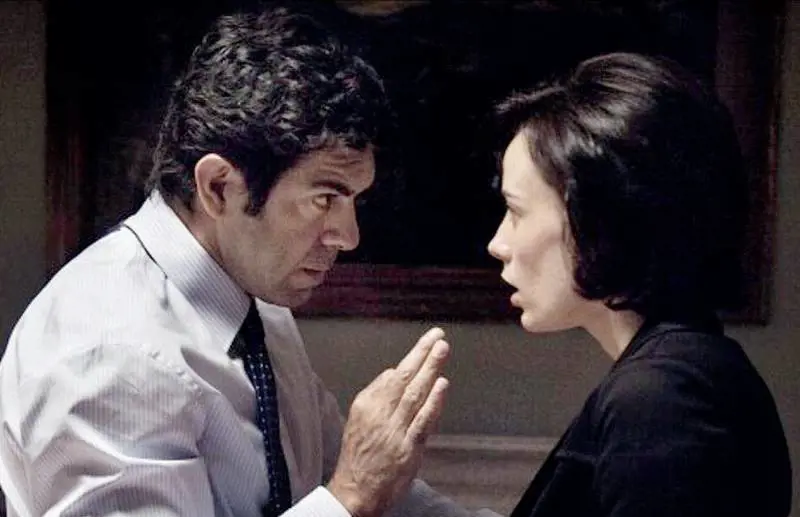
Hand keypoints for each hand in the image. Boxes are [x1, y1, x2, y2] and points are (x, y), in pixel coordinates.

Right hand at [327, 327, 450, 516]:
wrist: (355, 491)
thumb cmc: (359, 455)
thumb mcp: (359, 419)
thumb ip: (376, 396)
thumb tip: (394, 374)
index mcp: (366, 404)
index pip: (392, 375)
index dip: (413, 357)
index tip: (427, 343)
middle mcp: (379, 414)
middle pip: (404, 378)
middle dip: (422, 354)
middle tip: (438, 336)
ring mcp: (394, 431)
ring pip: (415, 393)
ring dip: (430, 369)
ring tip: (442, 349)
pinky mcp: (408, 448)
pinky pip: (422, 421)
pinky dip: (433, 402)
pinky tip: (442, 384)